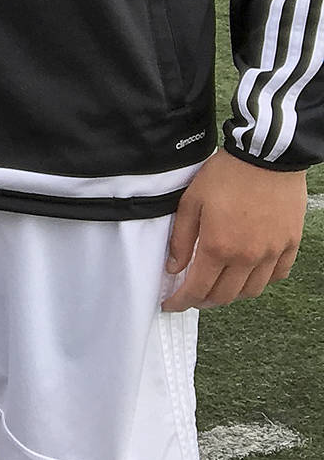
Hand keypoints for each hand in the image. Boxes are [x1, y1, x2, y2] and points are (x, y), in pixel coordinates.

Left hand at [161, 148, 307, 309]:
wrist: (266, 156)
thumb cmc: (226, 175)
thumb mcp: (191, 202)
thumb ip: (180, 239)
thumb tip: (173, 267)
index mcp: (217, 247)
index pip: (197, 289)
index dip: (180, 301)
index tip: (171, 303)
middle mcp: (246, 257)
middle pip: (224, 296)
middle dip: (203, 301)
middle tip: (191, 295)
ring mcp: (271, 252)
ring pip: (251, 291)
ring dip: (231, 294)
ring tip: (218, 285)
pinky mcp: (289, 244)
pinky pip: (276, 276)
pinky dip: (260, 281)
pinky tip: (248, 274)